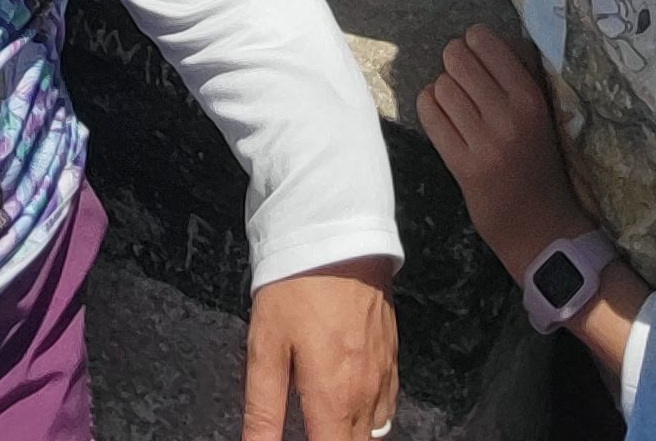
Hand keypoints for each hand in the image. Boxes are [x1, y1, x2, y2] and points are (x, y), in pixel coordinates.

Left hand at [242, 256, 397, 440]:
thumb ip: (263, 409)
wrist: (338, 234)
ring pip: (373, 433)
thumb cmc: (295, 289)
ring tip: (322, 422)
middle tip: (305, 424)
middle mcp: (367, 396)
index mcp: (334, 399)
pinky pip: (386, 409)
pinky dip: (368, 419)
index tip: (298, 438)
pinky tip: (346, 405)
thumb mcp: (265, 347)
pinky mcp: (393, 358)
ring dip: (348, 435)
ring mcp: (385, 377)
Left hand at [413, 25, 589, 277]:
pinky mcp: (462, 165)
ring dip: (443, 90)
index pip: (484, 41)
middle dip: (454, 62)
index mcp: (531, 97)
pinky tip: (443, 116)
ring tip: (457, 104)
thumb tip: (483, 37)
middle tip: (464, 79)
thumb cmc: (541, 160)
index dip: (474, 43)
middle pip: (456, 58)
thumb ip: (520, 72)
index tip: (478, 57)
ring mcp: (484, 142)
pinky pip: (430, 115)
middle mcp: (508, 116)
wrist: (540, 225)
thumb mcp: (544, 111)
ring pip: (441, 86)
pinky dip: (430, 108)